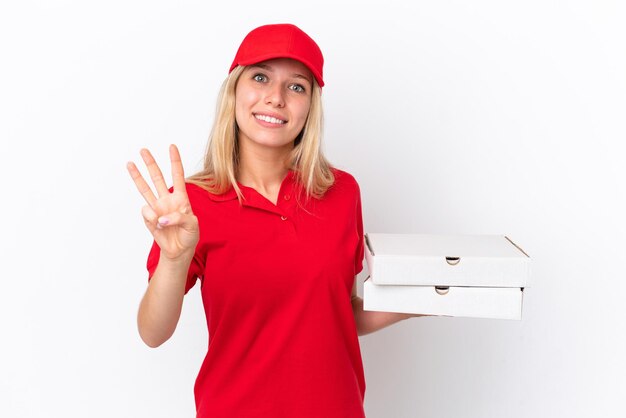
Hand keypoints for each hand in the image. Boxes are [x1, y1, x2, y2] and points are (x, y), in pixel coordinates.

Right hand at [127, 145, 198, 260]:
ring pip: (145, 188)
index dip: (175, 161)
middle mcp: (167, 199)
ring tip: (129, 163)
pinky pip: (147, 214)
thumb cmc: (189, 235)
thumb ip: (179, 218)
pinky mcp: (149, 218)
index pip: (177, 176)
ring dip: (137, 176)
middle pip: (157, 178)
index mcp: (181, 198)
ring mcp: (156, 208)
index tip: (172, 147)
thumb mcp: (192, 225)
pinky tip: (159, 226)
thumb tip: (160, 217)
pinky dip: (153, 219)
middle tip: (143, 150)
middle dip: (151, 163)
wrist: (179, 250)